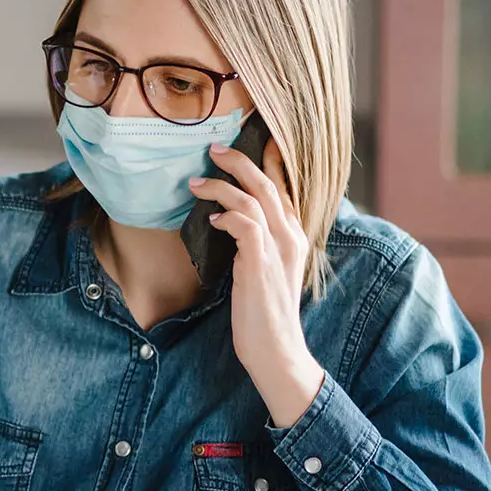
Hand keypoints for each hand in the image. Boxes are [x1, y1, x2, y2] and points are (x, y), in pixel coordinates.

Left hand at [188, 138, 324, 428]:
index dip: (267, 162)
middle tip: (214, 148)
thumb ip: (254, 244)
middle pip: (270, 184)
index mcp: (295, 237)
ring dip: (222, 186)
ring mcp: (278, 250)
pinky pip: (246, 225)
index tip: (247, 142)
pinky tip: (211, 219)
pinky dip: (227, 216)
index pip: (285, 188)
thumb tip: (228, 221)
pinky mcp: (261, 264)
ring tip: (196, 182)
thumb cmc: (263, 313)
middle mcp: (292, 237)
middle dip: (240, 161)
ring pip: (256, 199)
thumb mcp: (263, 271)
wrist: (276, 349)